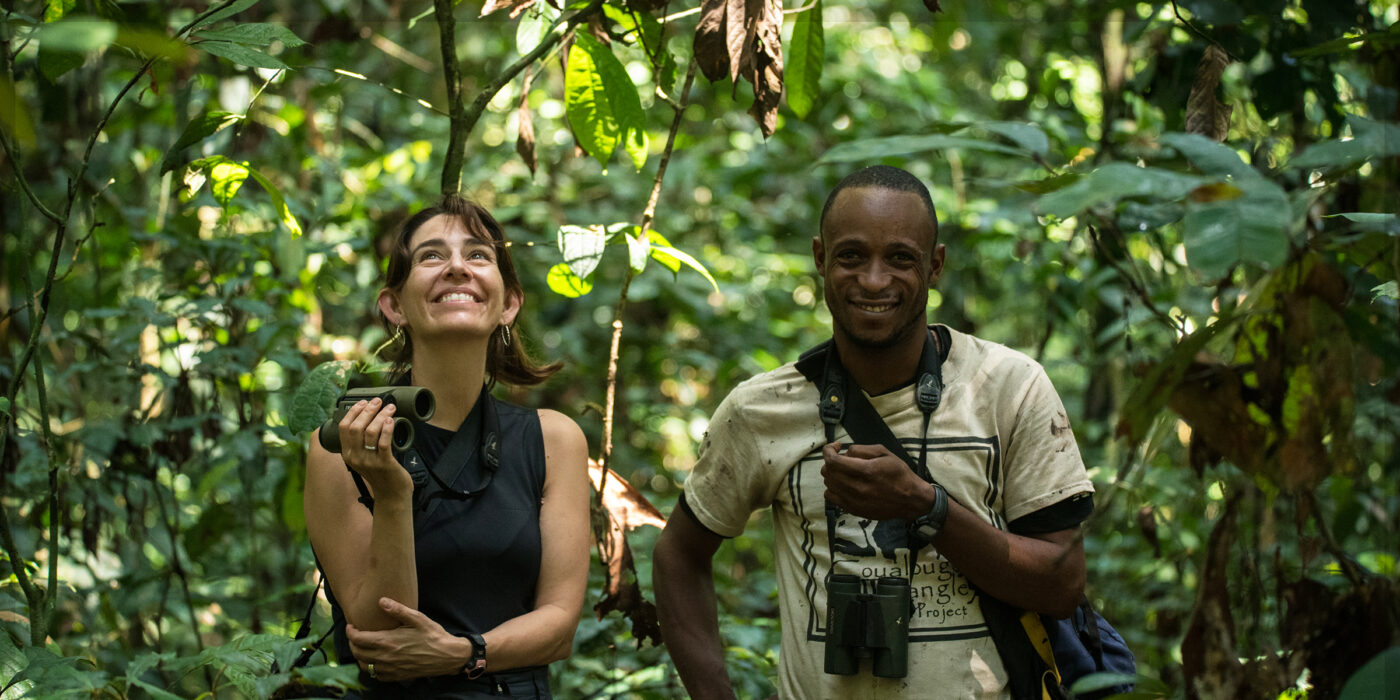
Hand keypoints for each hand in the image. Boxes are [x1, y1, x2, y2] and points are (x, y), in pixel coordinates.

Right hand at [339, 398, 411, 497]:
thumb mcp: (363, 459)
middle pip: (356, 427)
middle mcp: (355, 457)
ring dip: (380, 416)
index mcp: (348, 454)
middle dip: (368, 410)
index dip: (353, 412)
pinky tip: (391, 420)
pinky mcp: (383, 463)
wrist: (391, 494)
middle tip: (379, 401)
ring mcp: (369, 461)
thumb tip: (366, 417)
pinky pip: (383, 442)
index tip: (364, 402)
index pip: (344, 427)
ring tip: (390, 408)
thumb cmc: (380, 473)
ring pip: (370, 431)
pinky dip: (387, 428)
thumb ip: (360, 443)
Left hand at [346, 597, 471, 681]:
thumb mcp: (417, 618)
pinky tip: (376, 660)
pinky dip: (371, 668)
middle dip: (352, 643)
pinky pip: (376, 676)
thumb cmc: (433, 635)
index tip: (351, 626)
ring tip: (363, 647)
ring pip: (364, 666)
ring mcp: (391, 669)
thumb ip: (397, 610)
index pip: (358, 639)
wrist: (448, 656)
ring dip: (360, 656)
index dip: (350, 632)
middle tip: (355, 635)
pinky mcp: (397, 676)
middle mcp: (386, 657)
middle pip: (357, 653)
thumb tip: (381, 601)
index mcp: (388, 641)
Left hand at [820, 442, 933, 520]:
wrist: (910, 499)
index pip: (833, 461)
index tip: (835, 446)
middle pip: (828, 472)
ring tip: (845, 471)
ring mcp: (854, 501)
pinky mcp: (853, 509)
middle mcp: (858, 488)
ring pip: (828, 484)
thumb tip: (844, 452)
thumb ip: (861, 449)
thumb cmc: (899, 474)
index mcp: (866, 471)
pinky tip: (844, 484)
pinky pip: (831, 497)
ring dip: (832, 474)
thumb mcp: (884, 453)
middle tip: (842, 458)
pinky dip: (833, 488)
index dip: (829, 450)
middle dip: (831, 461)